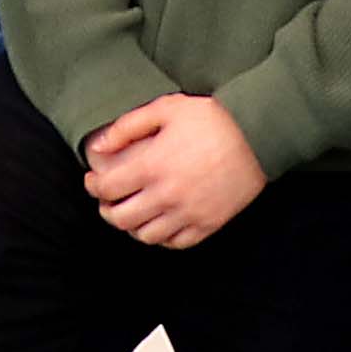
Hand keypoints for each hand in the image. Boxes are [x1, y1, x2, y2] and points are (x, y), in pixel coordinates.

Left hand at [82, 95, 267, 249]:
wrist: (257, 135)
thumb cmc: (212, 118)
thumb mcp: (166, 108)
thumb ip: (127, 127)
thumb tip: (98, 147)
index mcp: (152, 166)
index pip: (106, 189)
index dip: (93, 185)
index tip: (93, 179)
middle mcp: (166, 196)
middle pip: (120, 218)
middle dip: (107, 209)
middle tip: (108, 199)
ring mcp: (188, 214)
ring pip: (145, 236)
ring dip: (132, 226)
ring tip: (133, 211)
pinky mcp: (208, 224)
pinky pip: (175, 243)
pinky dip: (161, 237)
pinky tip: (160, 222)